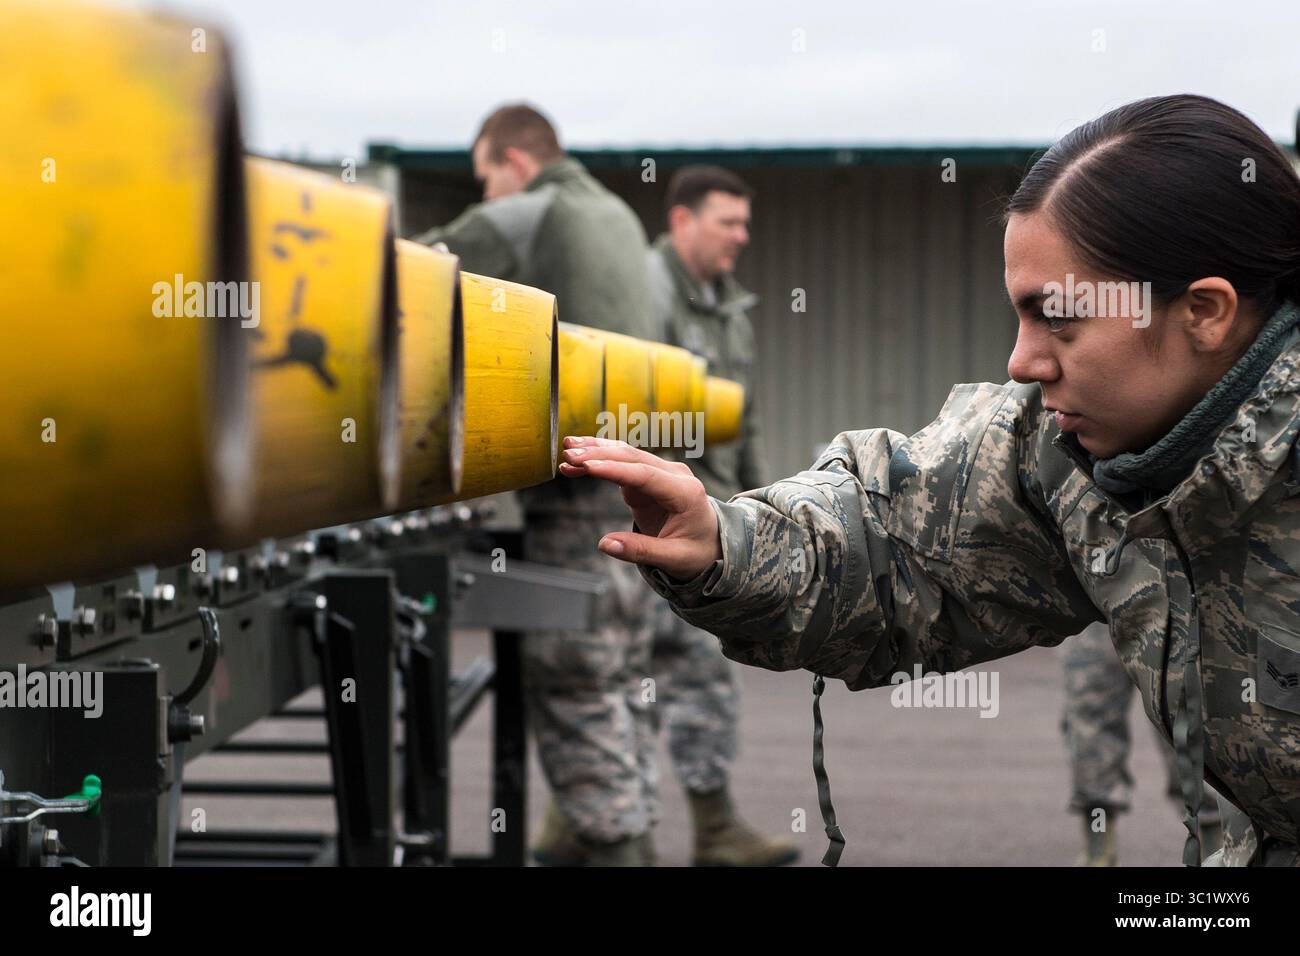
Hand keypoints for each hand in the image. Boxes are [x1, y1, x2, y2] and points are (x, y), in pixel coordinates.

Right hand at [558, 436, 721, 578]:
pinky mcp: (648, 477)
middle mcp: (675, 475)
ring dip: (597, 450)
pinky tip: (578, 459)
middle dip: (599, 455)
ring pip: (626, 454)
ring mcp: (661, 472)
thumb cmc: (696, 551)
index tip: (587, 467)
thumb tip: (604, 544)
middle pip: (633, 458)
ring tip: (567, 449)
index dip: (615, 470)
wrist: (711, 542)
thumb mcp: (674, 558)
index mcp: (686, 492)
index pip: (646, 474)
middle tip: (568, 456)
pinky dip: (600, 459)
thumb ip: (640, 551)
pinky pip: (621, 464)